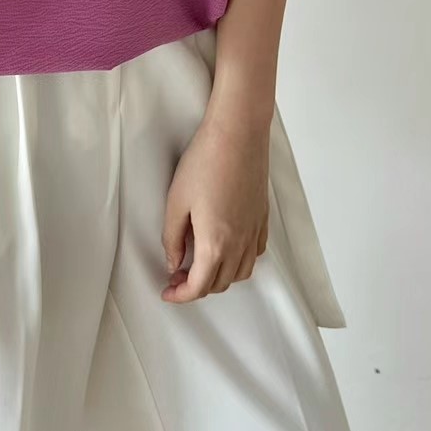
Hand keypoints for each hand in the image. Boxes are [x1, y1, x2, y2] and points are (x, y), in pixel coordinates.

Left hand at [160, 110, 269, 303]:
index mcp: (215, 244)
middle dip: (197, 287)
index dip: (181, 295)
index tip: (168, 291)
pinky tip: (226, 248)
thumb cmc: (204, 163)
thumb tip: (174, 263)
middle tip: (177, 275)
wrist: (237, 134)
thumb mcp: (176, 202)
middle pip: (220, 283)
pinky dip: (240, 261)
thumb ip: (173, 239)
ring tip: (200, 263)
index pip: (199, 287)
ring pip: (240, 272)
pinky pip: (255, 253)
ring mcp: (255, 231)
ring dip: (219, 277)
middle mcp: (240, 244)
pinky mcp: (263, 218)